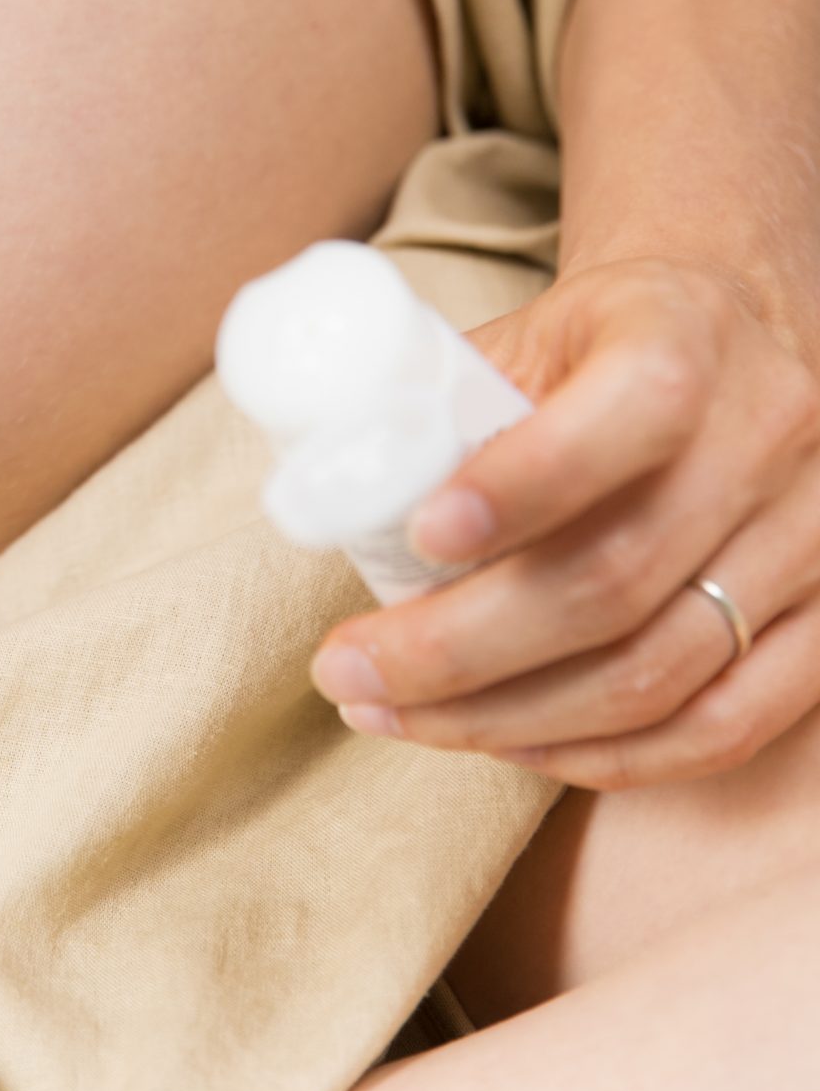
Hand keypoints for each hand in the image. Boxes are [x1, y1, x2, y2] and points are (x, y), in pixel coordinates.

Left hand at [306, 256, 819, 788]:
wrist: (729, 336)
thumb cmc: (590, 347)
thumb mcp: (520, 334)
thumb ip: (435, 399)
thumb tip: (320, 492)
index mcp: (685, 341)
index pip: (623, 416)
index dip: (517, 488)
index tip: (415, 537)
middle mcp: (769, 439)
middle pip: (613, 580)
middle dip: (457, 649)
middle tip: (346, 672)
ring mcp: (814, 537)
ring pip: (660, 671)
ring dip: (507, 718)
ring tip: (393, 716)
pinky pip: (726, 725)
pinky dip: (607, 756)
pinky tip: (507, 747)